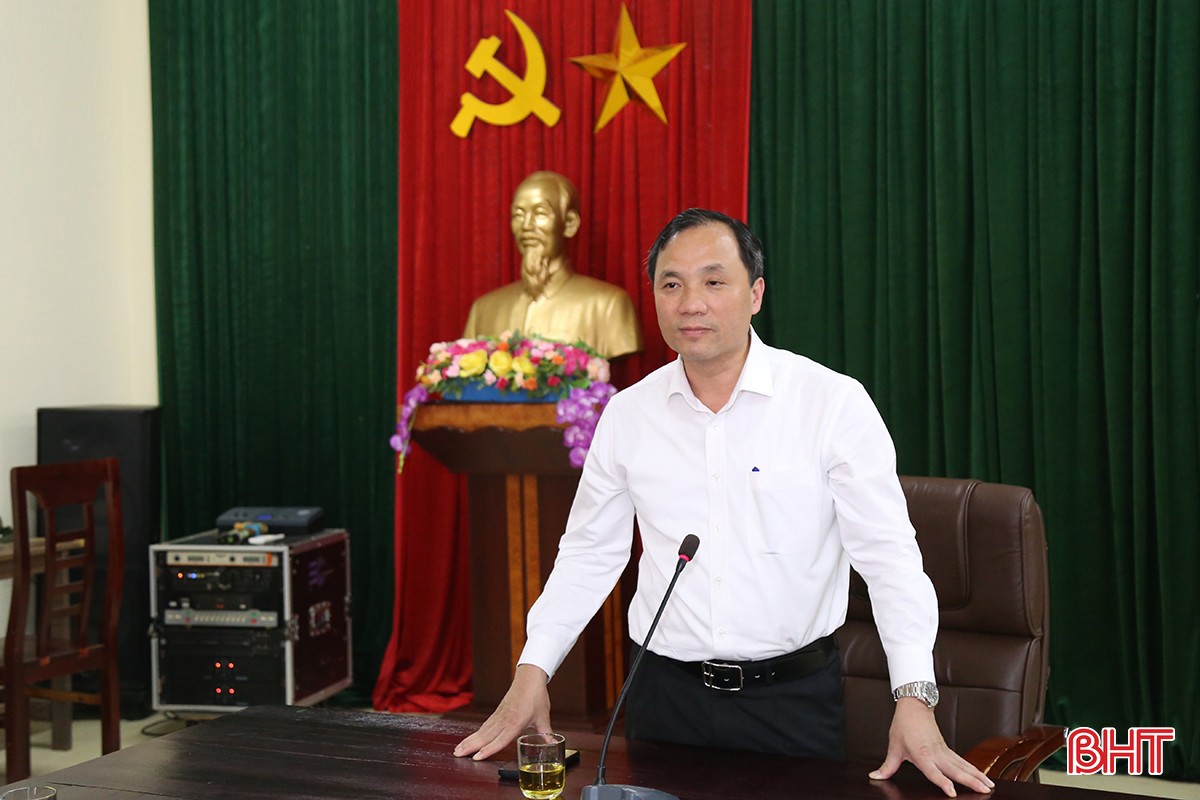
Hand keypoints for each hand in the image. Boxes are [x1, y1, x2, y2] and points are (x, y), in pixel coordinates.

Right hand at [453, 664, 551, 760]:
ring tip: (458, 749)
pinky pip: (485, 725)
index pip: (500, 740)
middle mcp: (504, 720)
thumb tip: (554, 743)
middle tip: (457, 754)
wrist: (529, 678)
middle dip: (471, 746)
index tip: (476, 757)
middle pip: (485, 736)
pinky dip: (476, 733)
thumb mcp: (543, 717)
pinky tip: (470, 739)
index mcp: (516, 723)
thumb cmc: (537, 697)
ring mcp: (499, 715)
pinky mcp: (498, 712)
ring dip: (470, 740)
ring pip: (482, 730)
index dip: (488, 750)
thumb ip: (546, 733)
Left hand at [868, 698, 995, 797]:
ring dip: (977, 776)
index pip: (932, 771)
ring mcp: (944, 751)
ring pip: (963, 765)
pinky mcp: (947, 750)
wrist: (914, 707)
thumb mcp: (893, 747)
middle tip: (984, 791)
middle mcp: (936, 754)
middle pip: (955, 769)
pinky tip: (984, 777)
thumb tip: (875, 776)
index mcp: (921, 754)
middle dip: (970, 781)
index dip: (942, 782)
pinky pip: (963, 761)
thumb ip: (887, 766)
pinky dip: (974, 770)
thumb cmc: (903, 726)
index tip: (951, 791)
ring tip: (989, 786)